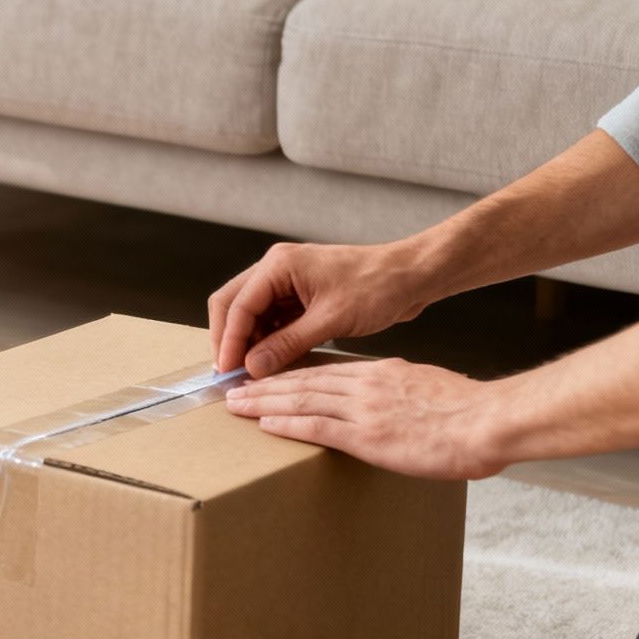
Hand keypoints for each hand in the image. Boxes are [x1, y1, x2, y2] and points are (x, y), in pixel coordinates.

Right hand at [208, 242, 436, 376]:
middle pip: (233, 304)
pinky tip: (271, 360)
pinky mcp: (300, 295)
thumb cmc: (379, 286)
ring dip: (249, 341)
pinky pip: (272, 319)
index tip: (226, 371)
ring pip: (250, 313)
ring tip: (251, 371)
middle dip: (230, 339)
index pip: (237, 305)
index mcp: (279, 265)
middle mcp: (277, 269)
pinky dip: (268, 339)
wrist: (412, 276)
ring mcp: (287, 281)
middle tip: (229, 372)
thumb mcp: (331, 320)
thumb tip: (253, 367)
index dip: (229, 341)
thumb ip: (287, 344)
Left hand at [224, 359, 506, 479]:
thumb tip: (393, 401)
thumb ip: (403, 391)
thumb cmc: (470, 412)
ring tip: (236, 403)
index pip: (326, 370)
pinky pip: (316, 426)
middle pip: (304, 381)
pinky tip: (264, 423)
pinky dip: (286, 422)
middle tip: (235, 386)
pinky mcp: (367, 435)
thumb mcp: (429, 389)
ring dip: (264, 401)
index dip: (292, 374)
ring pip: (302, 399)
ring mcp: (364, 409)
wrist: (488, 422)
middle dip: (266, 383)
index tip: (269, 376)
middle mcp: (367, 385)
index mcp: (382, 372)